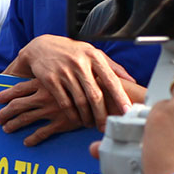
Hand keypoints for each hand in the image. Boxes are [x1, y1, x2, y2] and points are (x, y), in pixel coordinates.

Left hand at [0, 78, 84, 145]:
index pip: (18, 89)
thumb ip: (51, 79)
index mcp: (44, 83)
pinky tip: (26, 142)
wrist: (104, 93)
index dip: (6, 95)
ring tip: (6, 128)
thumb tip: (36, 81)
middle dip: (5, 113)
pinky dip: (32, 138)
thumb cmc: (84, 81)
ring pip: (25, 119)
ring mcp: (52, 111)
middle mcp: (44, 97)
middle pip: (17, 106)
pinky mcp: (61, 123)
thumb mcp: (66, 75)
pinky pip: (41, 133)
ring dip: (13, 124)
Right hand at [2, 34, 133, 129]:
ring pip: (80, 101)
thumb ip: (112, 66)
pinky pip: (65, 102)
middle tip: (106, 126)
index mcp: (93, 56)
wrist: (41, 47)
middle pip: (95, 95)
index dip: (120, 97)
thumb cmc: (71, 52)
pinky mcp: (50, 80)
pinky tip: (77, 119)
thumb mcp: (92, 52)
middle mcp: (79, 63)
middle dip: (102, 114)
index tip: (126, 111)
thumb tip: (132, 81)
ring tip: (91, 123)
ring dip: (87, 117)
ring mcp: (64, 72)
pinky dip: (72, 114)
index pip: (111, 80)